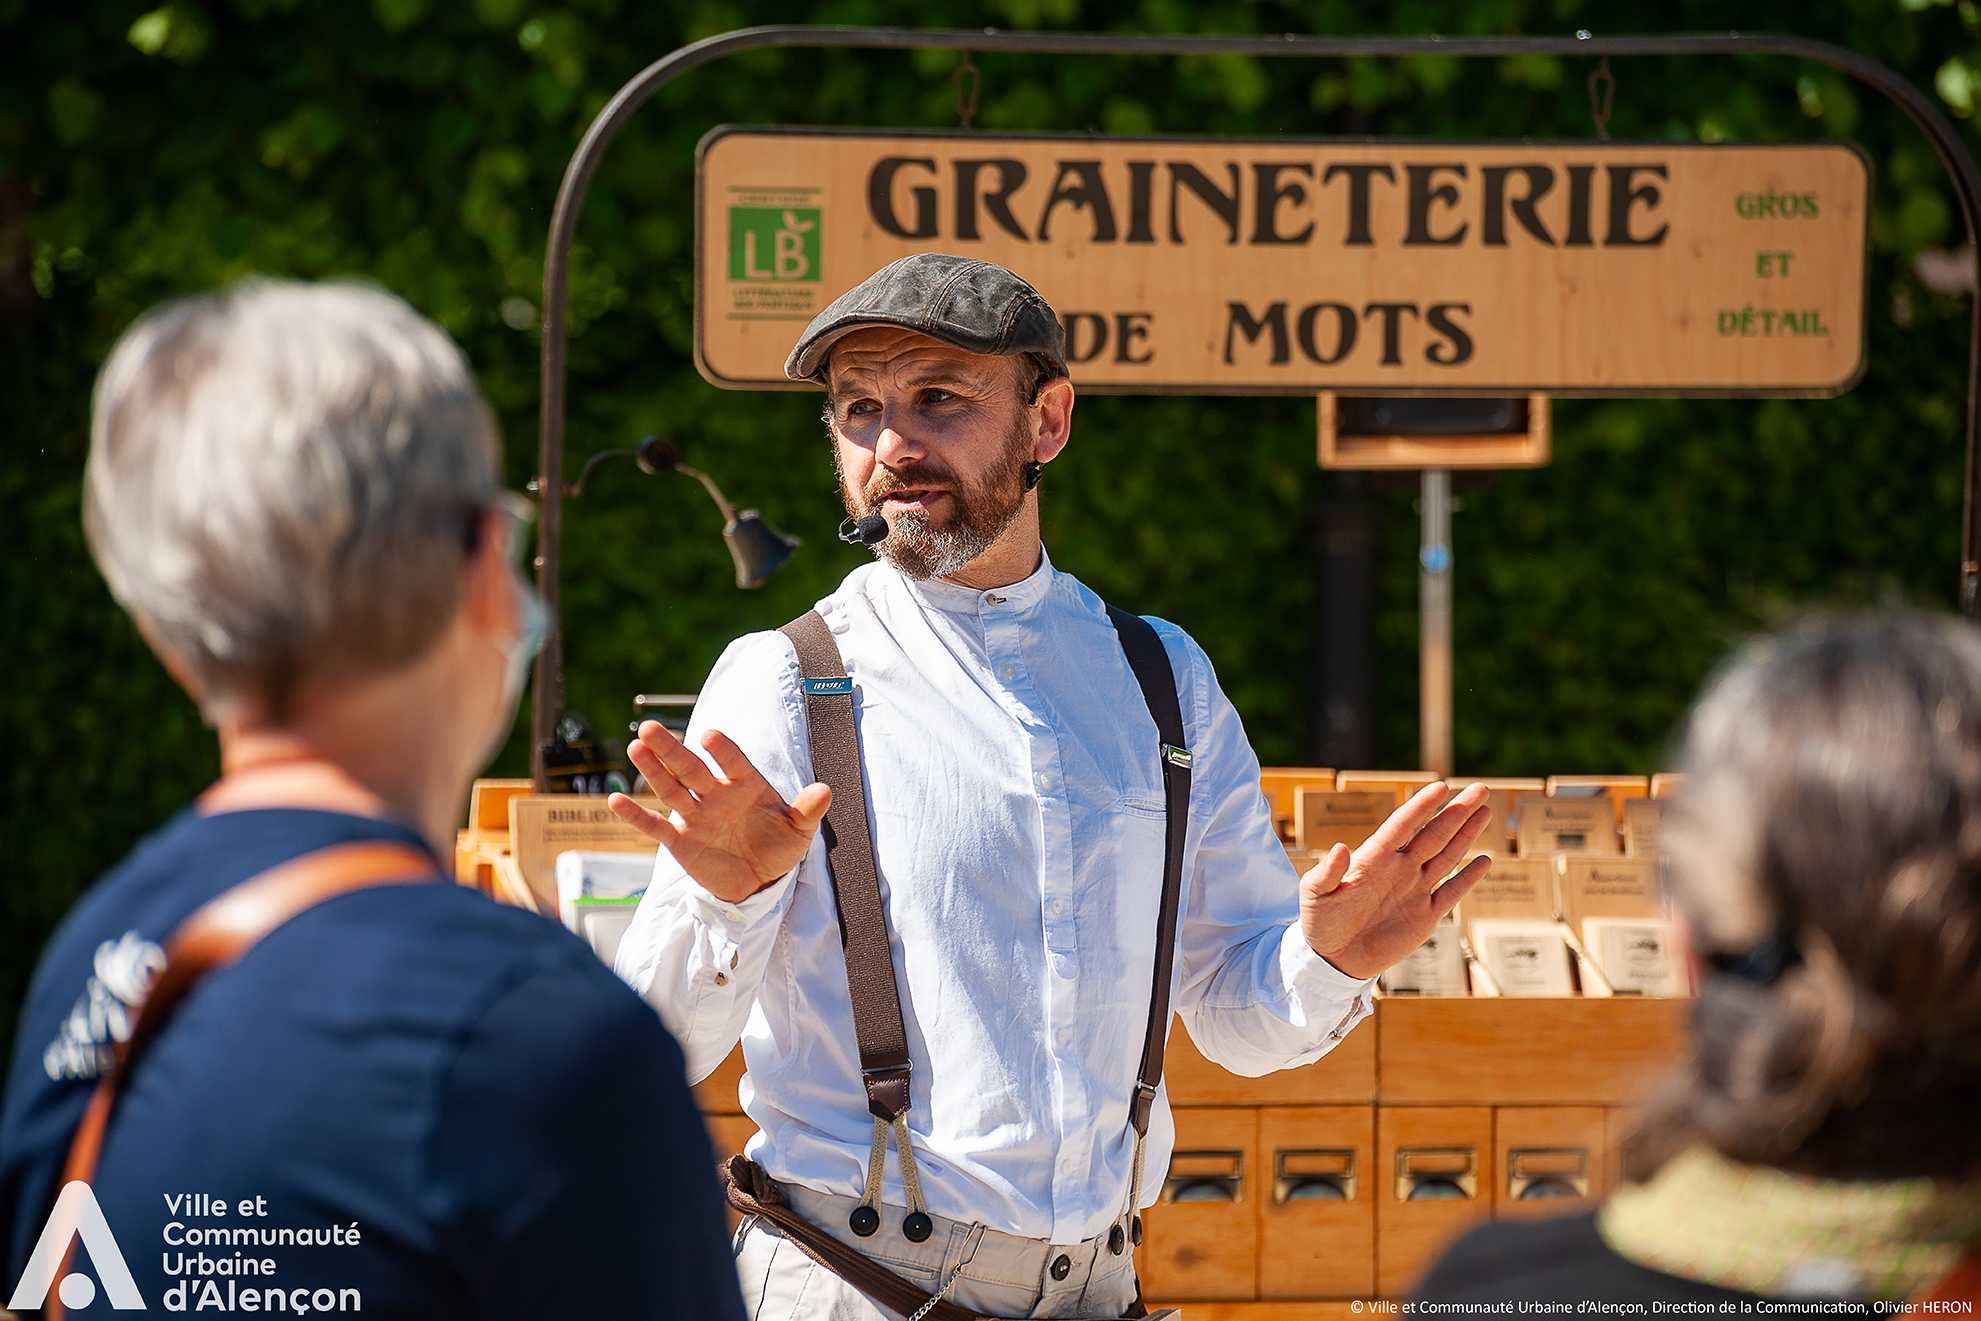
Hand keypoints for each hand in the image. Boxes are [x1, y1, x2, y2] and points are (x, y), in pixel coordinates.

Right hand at [607, 720, 831, 903]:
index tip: (711, 736)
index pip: (733, 762)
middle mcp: (717, 794)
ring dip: (653, 769)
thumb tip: (826, 791)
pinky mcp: (681, 841)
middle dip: (672, 749)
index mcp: (746, 785)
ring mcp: (696, 816)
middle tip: (651, 727)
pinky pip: (656, 826)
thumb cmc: (779, 846)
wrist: (760, 880)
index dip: (723, 751)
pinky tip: (615, 802)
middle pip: (691, 768)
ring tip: (636, 747)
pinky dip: (637, 815)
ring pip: (671, 788)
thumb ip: (808, 810)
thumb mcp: (799, 830)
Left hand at [1299, 781, 1492, 979]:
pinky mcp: (1425, 916)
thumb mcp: (1314, 895)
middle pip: (1434, 834)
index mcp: (1373, 858)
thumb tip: (1339, 847)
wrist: (1334, 959)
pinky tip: (1484, 860)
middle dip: (1457, 811)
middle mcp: (1399, 868)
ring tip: (1485, 811)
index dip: (1421, 806)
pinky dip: (1468, 878)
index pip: (1402, 825)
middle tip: (1480, 789)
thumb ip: (1327, 872)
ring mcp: (1414, 890)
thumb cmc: (1319, 922)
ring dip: (1466, 834)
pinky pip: (1451, 893)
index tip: (1441, 786)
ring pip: (1447, 856)